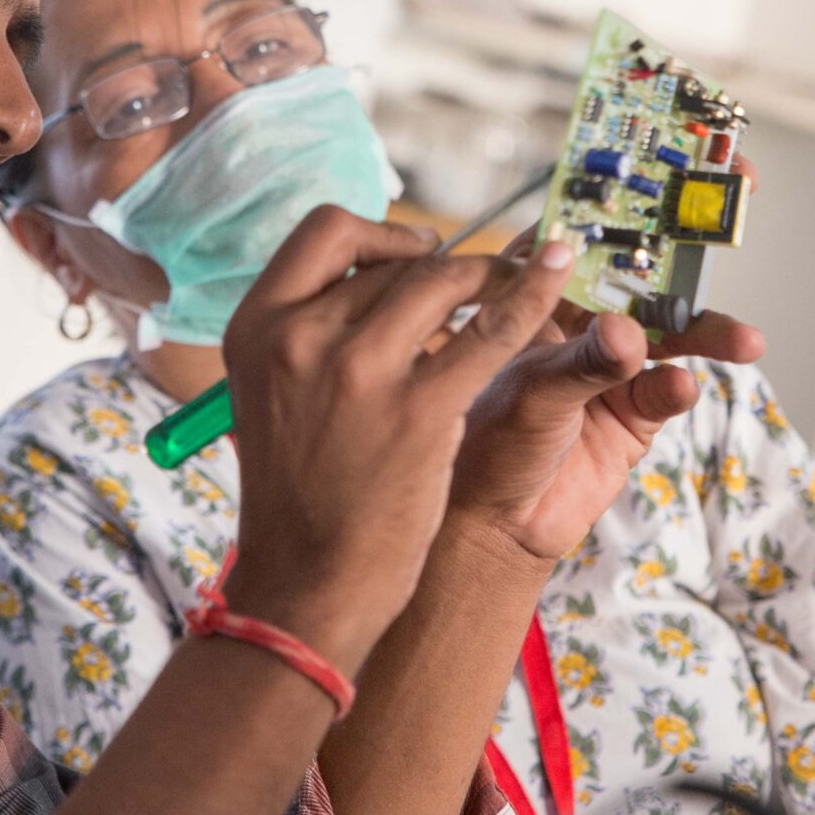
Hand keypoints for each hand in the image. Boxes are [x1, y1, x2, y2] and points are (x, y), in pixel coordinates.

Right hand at [218, 205, 576, 673]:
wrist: (309, 582)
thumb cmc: (301, 493)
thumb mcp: (274, 394)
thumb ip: (311, 334)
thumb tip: (374, 283)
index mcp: (256, 326)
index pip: (325, 232)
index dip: (380, 233)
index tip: (416, 252)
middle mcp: (300, 337)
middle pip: (394, 262)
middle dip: (447, 267)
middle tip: (481, 284)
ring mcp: (358, 370)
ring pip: (444, 280)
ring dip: (492, 276)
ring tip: (524, 284)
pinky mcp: (420, 409)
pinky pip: (491, 329)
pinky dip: (533, 294)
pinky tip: (558, 276)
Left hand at [450, 157, 766, 563]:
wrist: (489, 530)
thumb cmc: (479, 446)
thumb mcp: (526, 395)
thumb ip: (581, 363)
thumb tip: (629, 335)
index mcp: (535, 293)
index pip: (586, 226)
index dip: (630, 189)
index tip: (679, 159)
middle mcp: (577, 319)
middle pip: (644, 267)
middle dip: (691, 241)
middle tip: (740, 204)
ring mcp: (612, 364)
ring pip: (671, 329)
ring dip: (708, 329)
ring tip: (744, 340)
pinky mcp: (635, 411)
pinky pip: (668, 387)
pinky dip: (678, 385)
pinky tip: (682, 387)